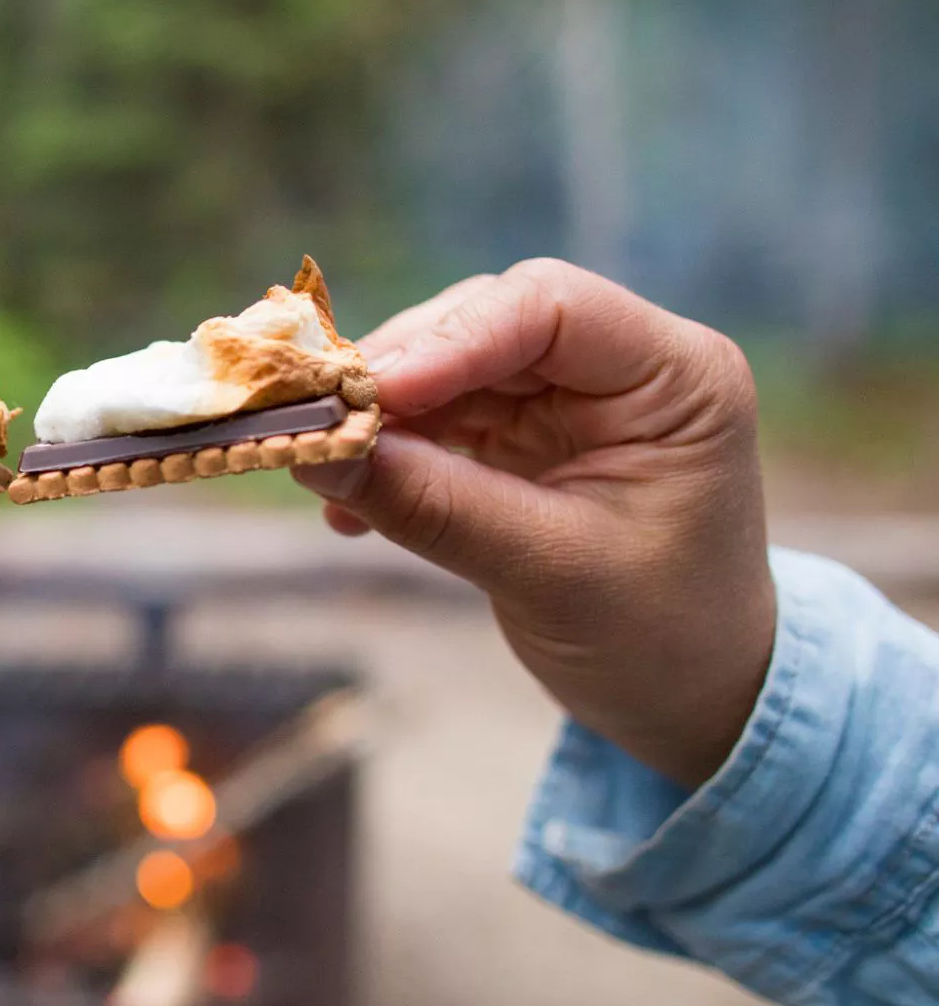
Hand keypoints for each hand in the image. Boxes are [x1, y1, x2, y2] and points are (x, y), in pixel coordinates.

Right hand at [293, 259, 774, 787]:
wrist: (691, 698)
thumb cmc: (658, 637)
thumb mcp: (548, 571)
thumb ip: (434, 505)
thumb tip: (315, 453)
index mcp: (677, 377)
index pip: (548, 307)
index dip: (450, 338)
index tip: (369, 394)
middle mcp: (622, 366)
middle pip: (484, 324)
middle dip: (396, 374)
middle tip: (316, 426)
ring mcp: (568, 398)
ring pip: (446, 367)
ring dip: (379, 419)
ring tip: (326, 473)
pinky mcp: (522, 436)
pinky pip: (435, 418)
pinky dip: (386, 455)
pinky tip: (349, 505)